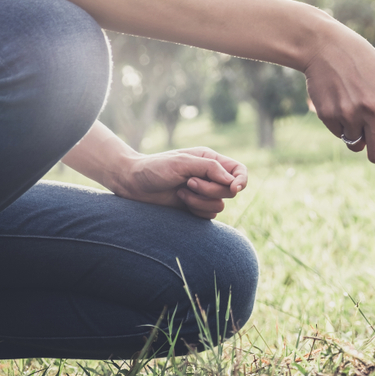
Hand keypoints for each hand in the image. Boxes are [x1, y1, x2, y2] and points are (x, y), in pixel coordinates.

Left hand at [114, 147, 247, 219]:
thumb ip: (210, 169)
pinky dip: (196, 210)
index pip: (239, 171)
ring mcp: (204, 193)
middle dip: (210, 190)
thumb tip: (232, 181)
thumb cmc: (155, 168)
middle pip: (230, 190)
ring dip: (200, 201)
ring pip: (220, 205)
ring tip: (181, 193)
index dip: (241, 180)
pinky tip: (180, 202)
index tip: (234, 188)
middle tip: (189, 183)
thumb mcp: (183, 163)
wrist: (132, 184)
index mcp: (211, 160)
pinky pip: (209, 215)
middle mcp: (210, 177)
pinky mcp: (196, 207)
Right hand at [304, 18, 374, 185]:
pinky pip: (339, 136)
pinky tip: (339, 103)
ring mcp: (349, 112)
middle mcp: (372, 108)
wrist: (323, 45)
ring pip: (356, 145)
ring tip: (353, 108)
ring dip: (357, 136)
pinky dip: (341, 127)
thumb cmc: (362, 63)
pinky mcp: (328, 114)